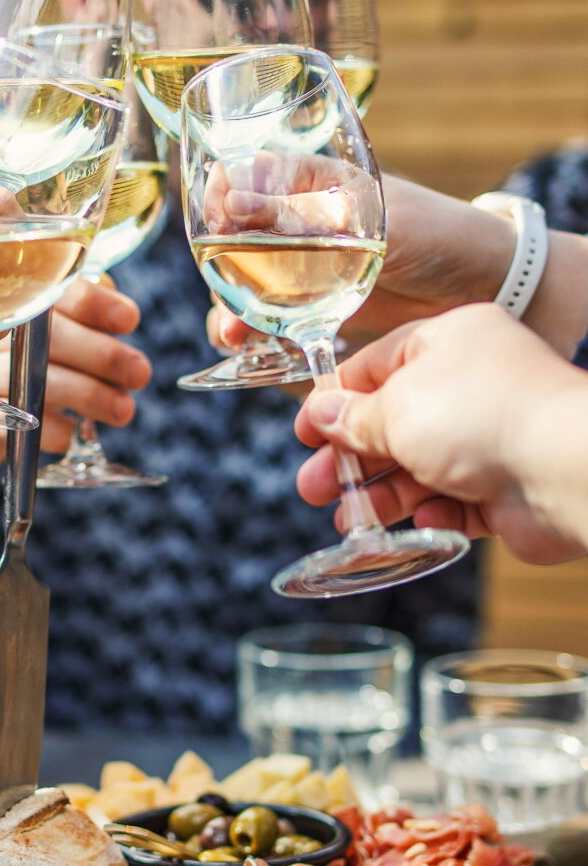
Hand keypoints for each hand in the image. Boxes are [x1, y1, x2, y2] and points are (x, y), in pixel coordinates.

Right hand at [0, 277, 151, 499]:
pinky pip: (20, 423)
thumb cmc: (27, 364)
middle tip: (140, 373)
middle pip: (47, 336)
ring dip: (88, 395)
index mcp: (15, 300)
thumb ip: (83, 314)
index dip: (94, 303)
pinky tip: (75, 431)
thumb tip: (120, 314)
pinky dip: (56, 429)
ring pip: (35, 380)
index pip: (53, 291)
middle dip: (102, 355)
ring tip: (123, 410)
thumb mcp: (54, 333)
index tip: (129, 320)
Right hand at [206, 170, 514, 352]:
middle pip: (234, 246)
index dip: (215, 205)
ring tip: (233, 338)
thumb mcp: (368, 219)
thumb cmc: (437, 233)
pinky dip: (261, 340)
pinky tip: (255, 352)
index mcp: (313, 183)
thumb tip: (230, 201)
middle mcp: (303, 225)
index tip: (205, 231)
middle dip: (217, 276)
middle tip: (221, 306)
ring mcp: (312, 271)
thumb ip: (303, 214)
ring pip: (250, 291)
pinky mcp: (324, 312)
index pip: (243, 183)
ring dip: (233, 314)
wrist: (489, 288)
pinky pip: (278, 325)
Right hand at [294, 304, 587, 564]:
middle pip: (395, 423)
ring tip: (351, 522)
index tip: (304, 433)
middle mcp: (474, 386)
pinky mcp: (507, 488)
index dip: (337, 401)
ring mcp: (492, 437)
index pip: (380, 364)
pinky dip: (436, 516)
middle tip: (314, 488)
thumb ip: (355, 416)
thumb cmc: (482, 418)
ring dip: (384, 495)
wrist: (564, 469)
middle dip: (351, 459)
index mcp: (451, 342)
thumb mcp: (398, 408)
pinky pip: (458, 504)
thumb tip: (321, 414)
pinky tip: (423, 522)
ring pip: (421, 469)